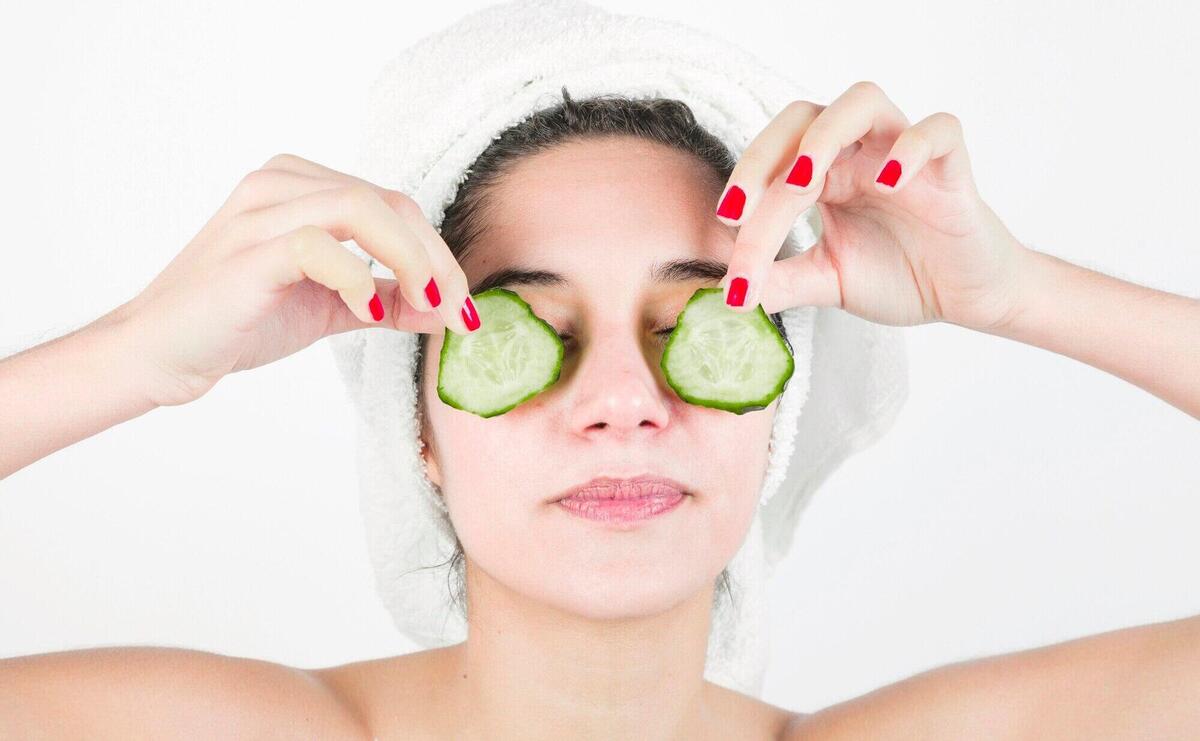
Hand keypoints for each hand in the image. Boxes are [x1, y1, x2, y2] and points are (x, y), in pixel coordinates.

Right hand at [109, 153, 475, 406]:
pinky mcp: (248, 250)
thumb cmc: (236, 320)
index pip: (394, 204)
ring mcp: (261, 212)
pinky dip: (358, 279)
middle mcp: (281, 184)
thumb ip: (386, 300)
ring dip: (411, 261)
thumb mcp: (330, 307)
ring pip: (362, 210)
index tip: (463, 304)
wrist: (159, 353)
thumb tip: (446, 309)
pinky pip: (319, 246)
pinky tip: (370, 314)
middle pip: (389, 202)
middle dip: (436, 259)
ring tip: (427, 307)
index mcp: (301, 185)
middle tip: (457, 309)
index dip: (439, 252)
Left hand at [714, 80, 1028, 331]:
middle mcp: (857, 153)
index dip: (743, 192)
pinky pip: (939, 129)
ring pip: (862, 101)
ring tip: (804, 180)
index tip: (723, 232)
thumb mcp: (827, 281)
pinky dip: (912, 147)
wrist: (966, 296)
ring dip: (826, 135)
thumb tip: (726, 292)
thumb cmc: (900, 274)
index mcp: (823, 174)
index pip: (772, 166)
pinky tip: (889, 184)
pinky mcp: (951, 166)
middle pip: (802, 118)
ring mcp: (903, 153)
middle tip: (740, 209)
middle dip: (763, 156)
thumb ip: (781, 282)